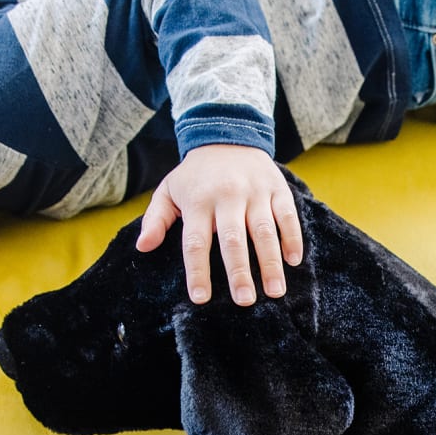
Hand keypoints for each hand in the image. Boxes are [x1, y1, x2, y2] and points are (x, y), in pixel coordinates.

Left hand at [135, 145, 302, 304]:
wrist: (227, 133)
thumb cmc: (195, 175)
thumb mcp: (168, 190)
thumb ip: (156, 219)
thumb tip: (142, 247)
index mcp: (198, 201)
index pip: (196, 242)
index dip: (197, 271)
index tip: (200, 298)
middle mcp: (227, 196)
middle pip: (233, 240)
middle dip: (239, 272)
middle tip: (245, 301)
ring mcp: (254, 191)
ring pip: (264, 231)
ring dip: (270, 263)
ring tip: (275, 291)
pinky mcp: (276, 188)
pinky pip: (287, 215)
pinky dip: (292, 238)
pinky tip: (293, 260)